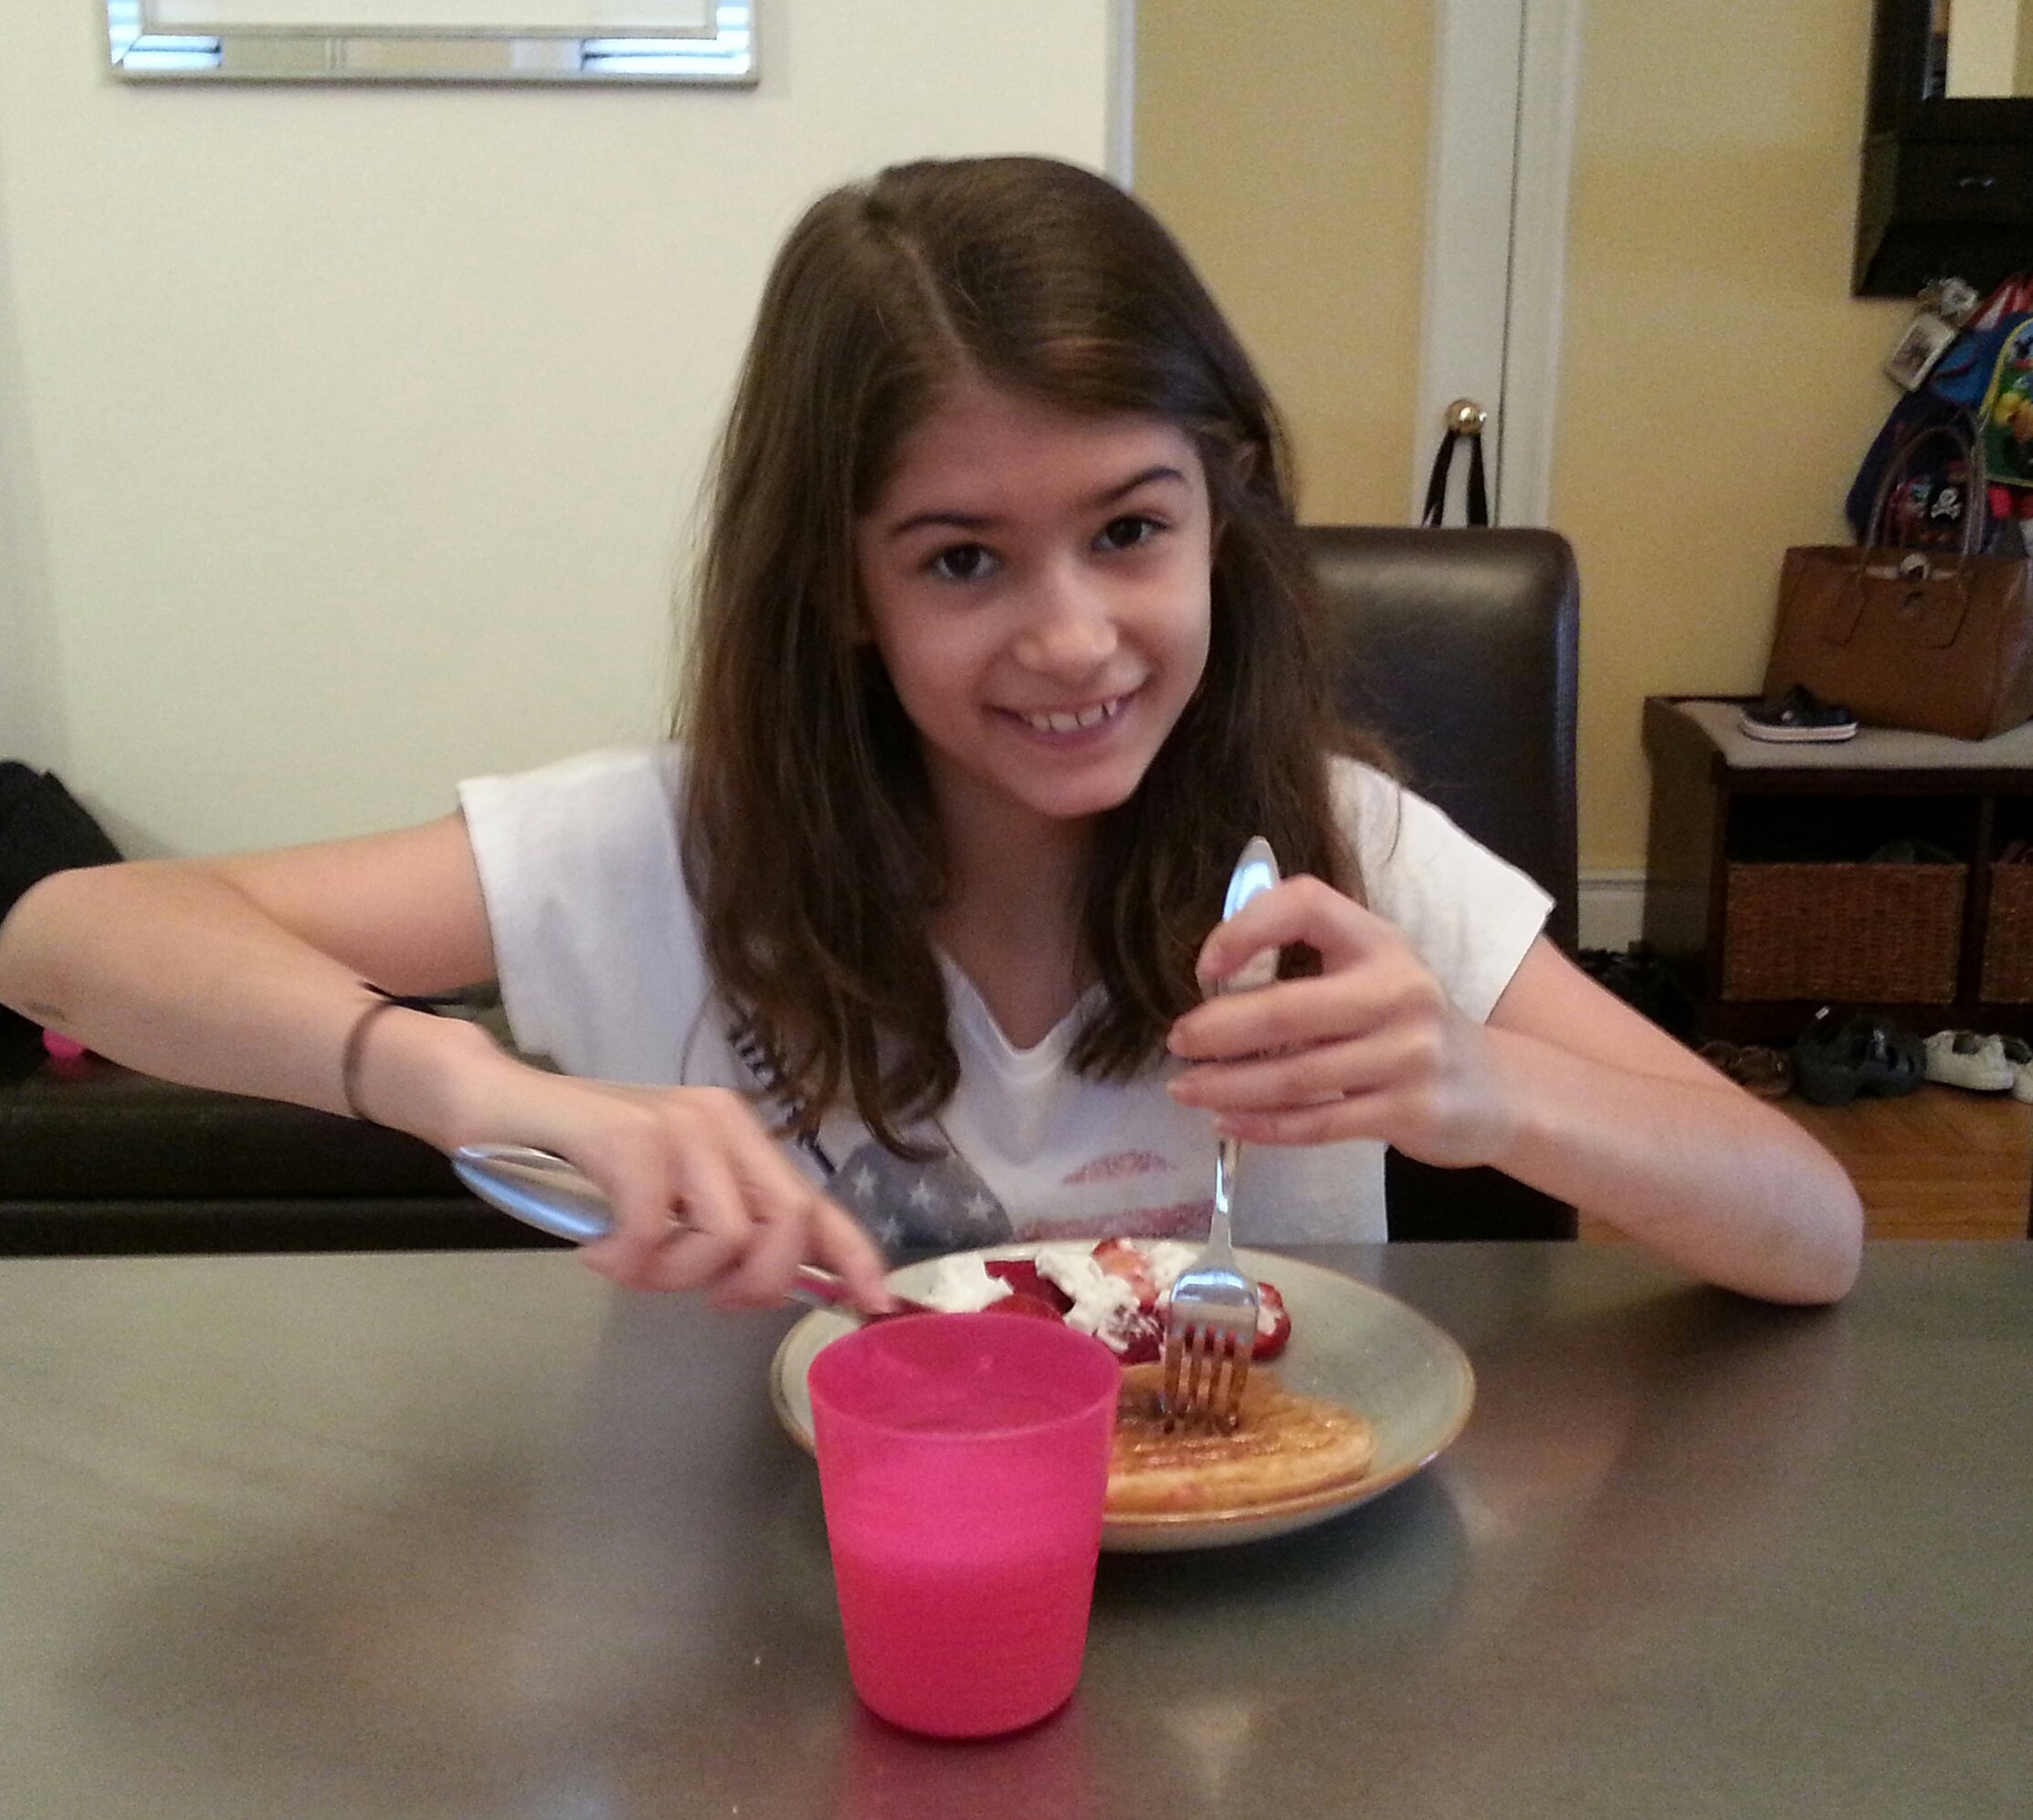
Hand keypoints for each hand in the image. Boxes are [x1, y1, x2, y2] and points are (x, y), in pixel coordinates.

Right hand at [425, 1041, 892, 1310]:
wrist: (490, 1100)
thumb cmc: (573, 1159)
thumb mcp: (662, 1199)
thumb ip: (714, 1228)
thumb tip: (767, 1285)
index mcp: (738, 1137)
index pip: (816, 1203)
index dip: (854, 1257)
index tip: (872, 1305)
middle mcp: (721, 1122)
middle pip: (788, 1222)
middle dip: (754, 1283)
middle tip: (701, 1298)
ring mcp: (677, 1124)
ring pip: (724, 1236)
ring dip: (672, 1276)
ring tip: (625, 1262)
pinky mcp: (629, 1136)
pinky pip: (653, 1232)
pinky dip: (623, 1260)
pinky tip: (593, 1248)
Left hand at [1163, 874, 1514, 1168]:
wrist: (1495, 1089)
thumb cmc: (1409, 1023)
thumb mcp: (1374, 970)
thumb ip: (1310, 961)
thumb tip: (1215, 978)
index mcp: (1380, 941)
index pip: (1306, 905)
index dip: (1246, 927)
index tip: (1207, 967)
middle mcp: (1399, 991)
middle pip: (1288, 1009)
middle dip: (1218, 1029)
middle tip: (1177, 1041)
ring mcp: (1407, 1056)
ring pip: (1295, 1076)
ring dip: (1227, 1085)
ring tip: (1185, 1088)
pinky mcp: (1407, 1113)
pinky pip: (1317, 1123)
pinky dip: (1263, 1125)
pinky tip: (1228, 1121)